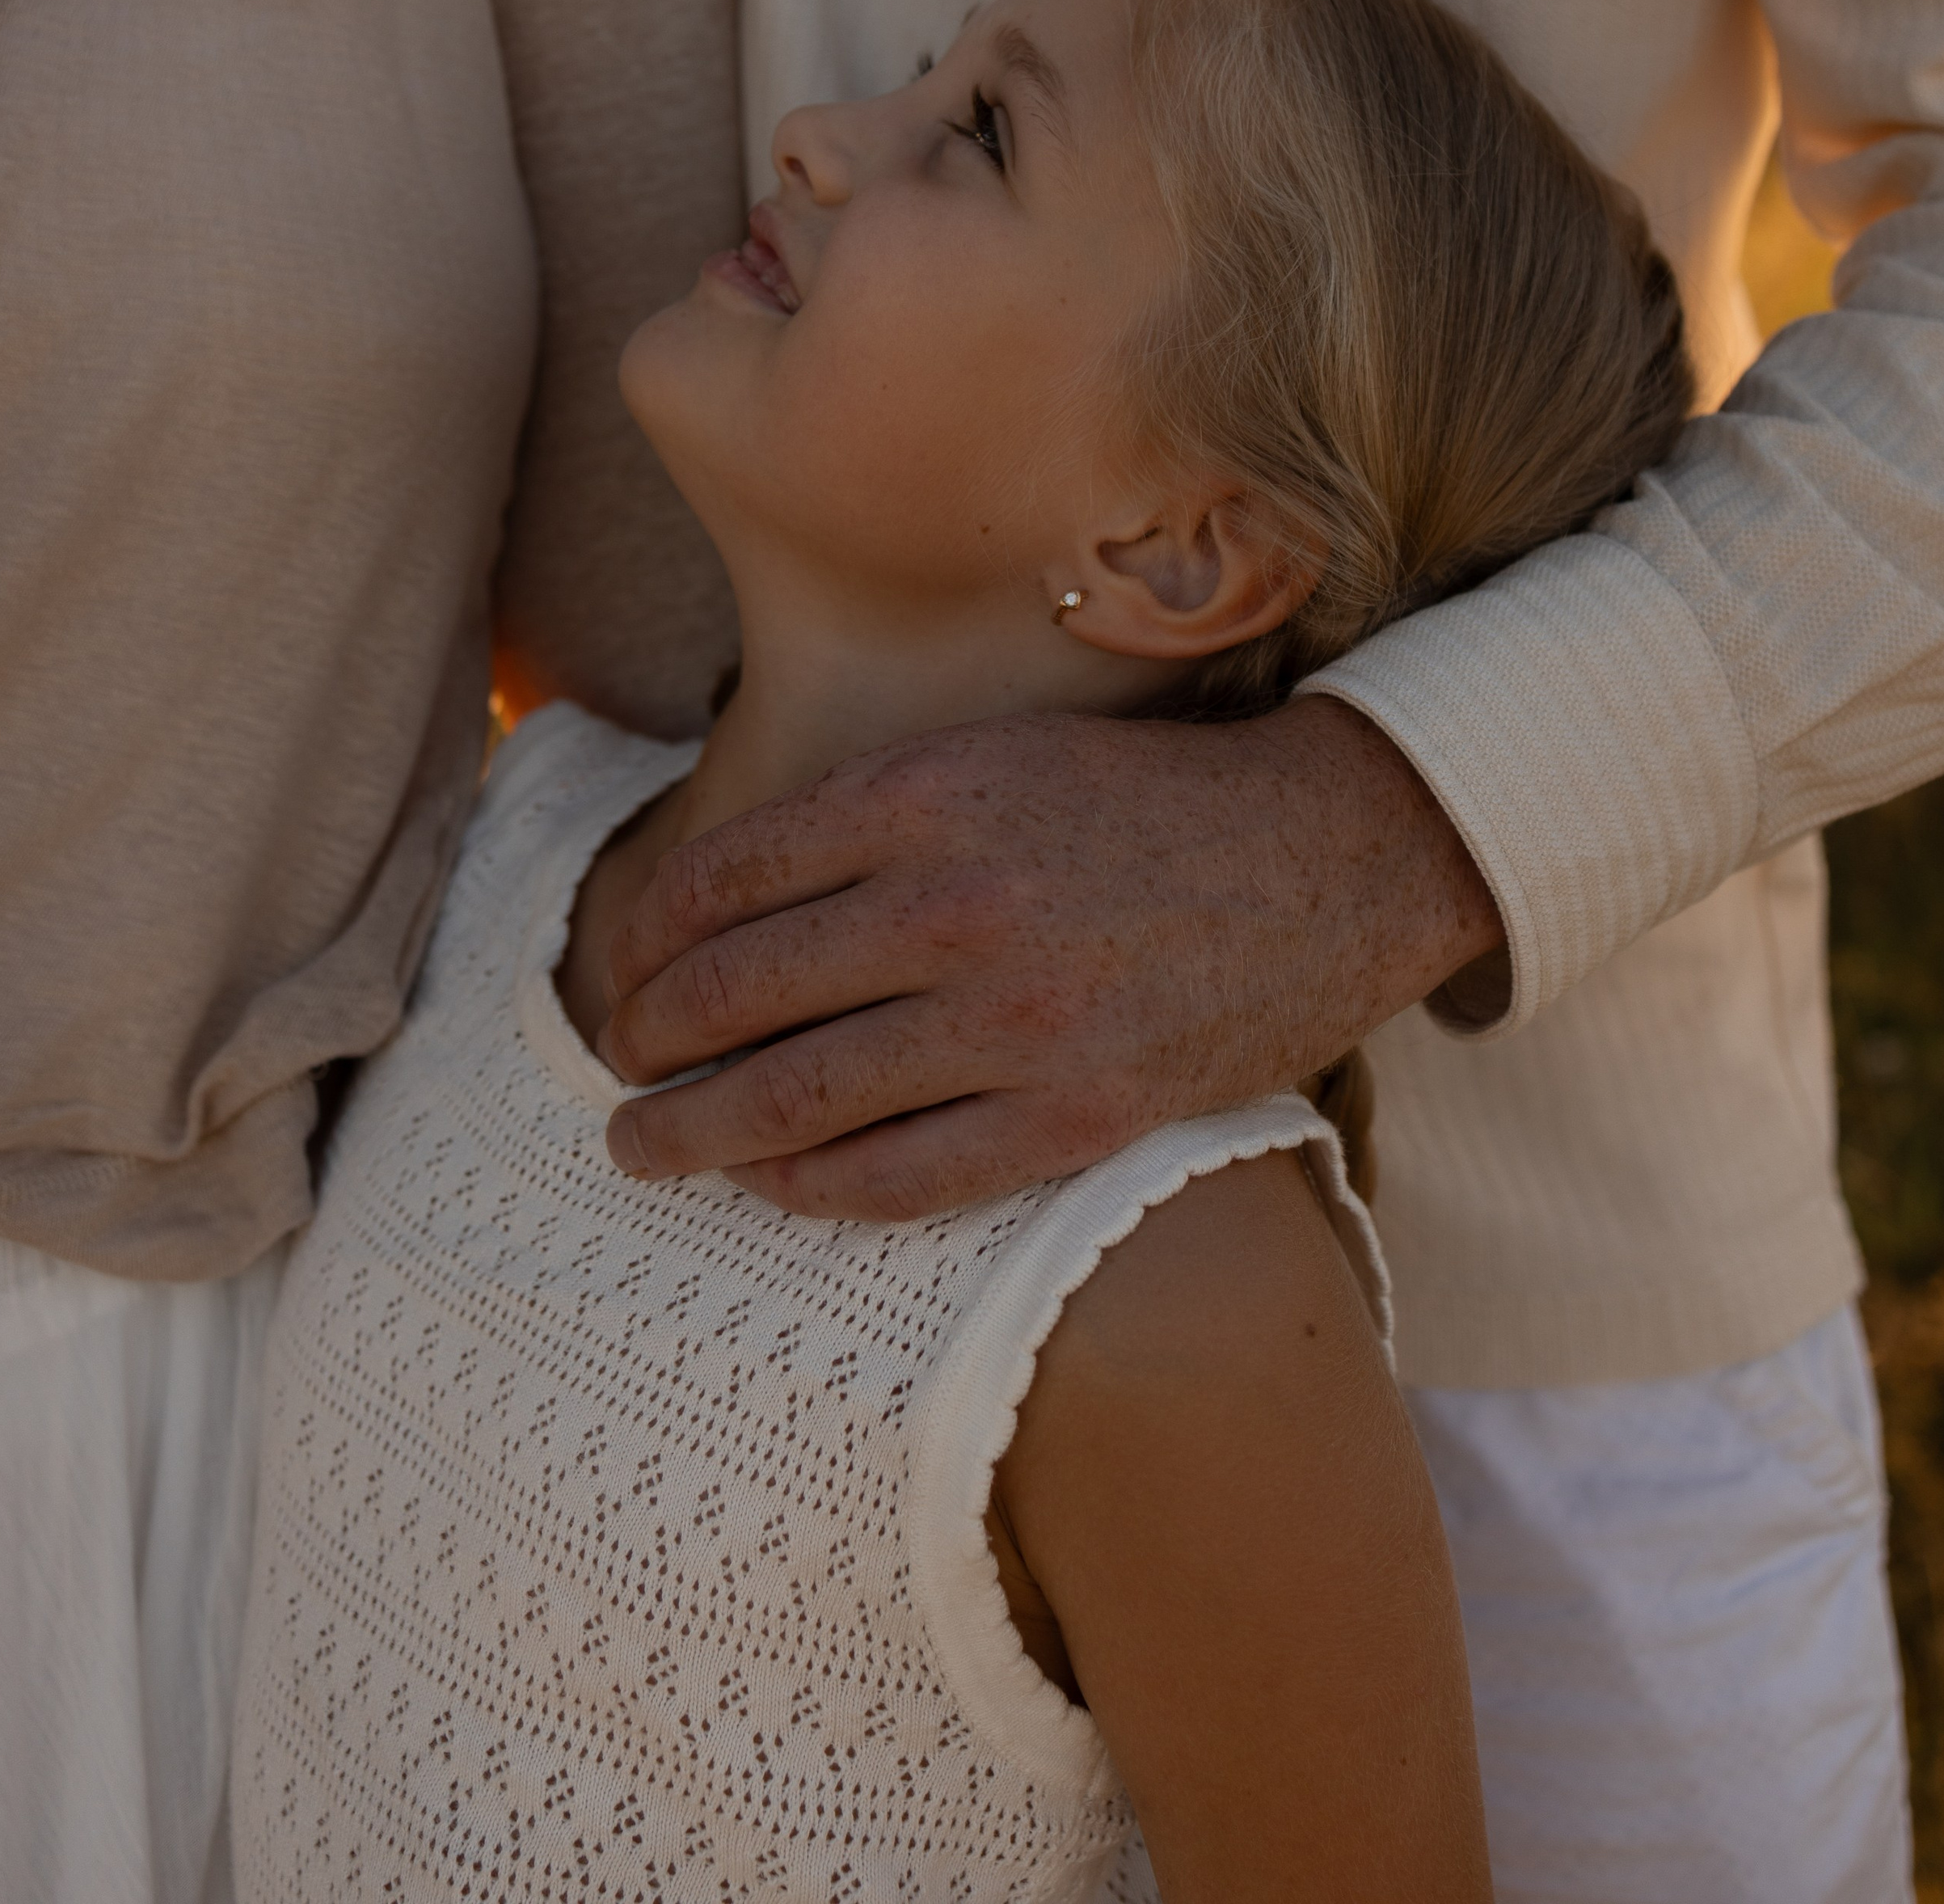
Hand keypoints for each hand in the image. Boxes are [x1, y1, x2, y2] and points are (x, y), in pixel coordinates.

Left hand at [598, 696, 1504, 1216]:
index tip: (626, 967)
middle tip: (613, 1066)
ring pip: (795, 1098)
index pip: (726, 875)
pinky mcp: (1077, 1114)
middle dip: (647, 1040)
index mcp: (928, 791)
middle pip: (738, 992)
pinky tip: (770, 1184)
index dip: (649, 934)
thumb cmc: (1149, 801)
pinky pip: (902, 1176)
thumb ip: (872, 816)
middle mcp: (957, 901)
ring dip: (694, 1132)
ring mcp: (1017, 1018)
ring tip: (643, 1147)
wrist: (1330, 856)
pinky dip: (812, 1189)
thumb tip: (725, 896)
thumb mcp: (998, 755)